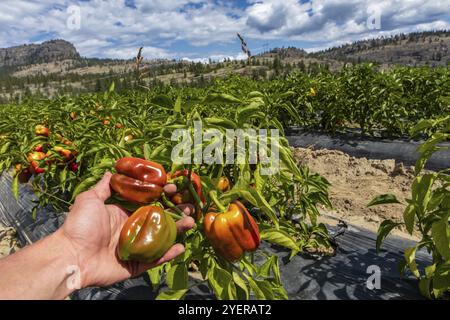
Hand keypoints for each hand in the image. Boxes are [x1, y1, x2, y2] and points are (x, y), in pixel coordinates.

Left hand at [60, 172, 194, 287]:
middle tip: (191, 206)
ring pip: (162, 239)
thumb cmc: (79, 226)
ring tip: (190, 222)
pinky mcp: (136, 265)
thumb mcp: (90, 199)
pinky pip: (156, 259)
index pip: (149, 203)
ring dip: (178, 231)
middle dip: (177, 212)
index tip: (173, 188)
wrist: (71, 256)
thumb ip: (104, 187)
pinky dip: (169, 254)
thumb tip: (111, 171)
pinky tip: (181, 247)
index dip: (162, 195)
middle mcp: (133, 230)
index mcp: (124, 214)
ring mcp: (136, 248)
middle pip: (160, 220)